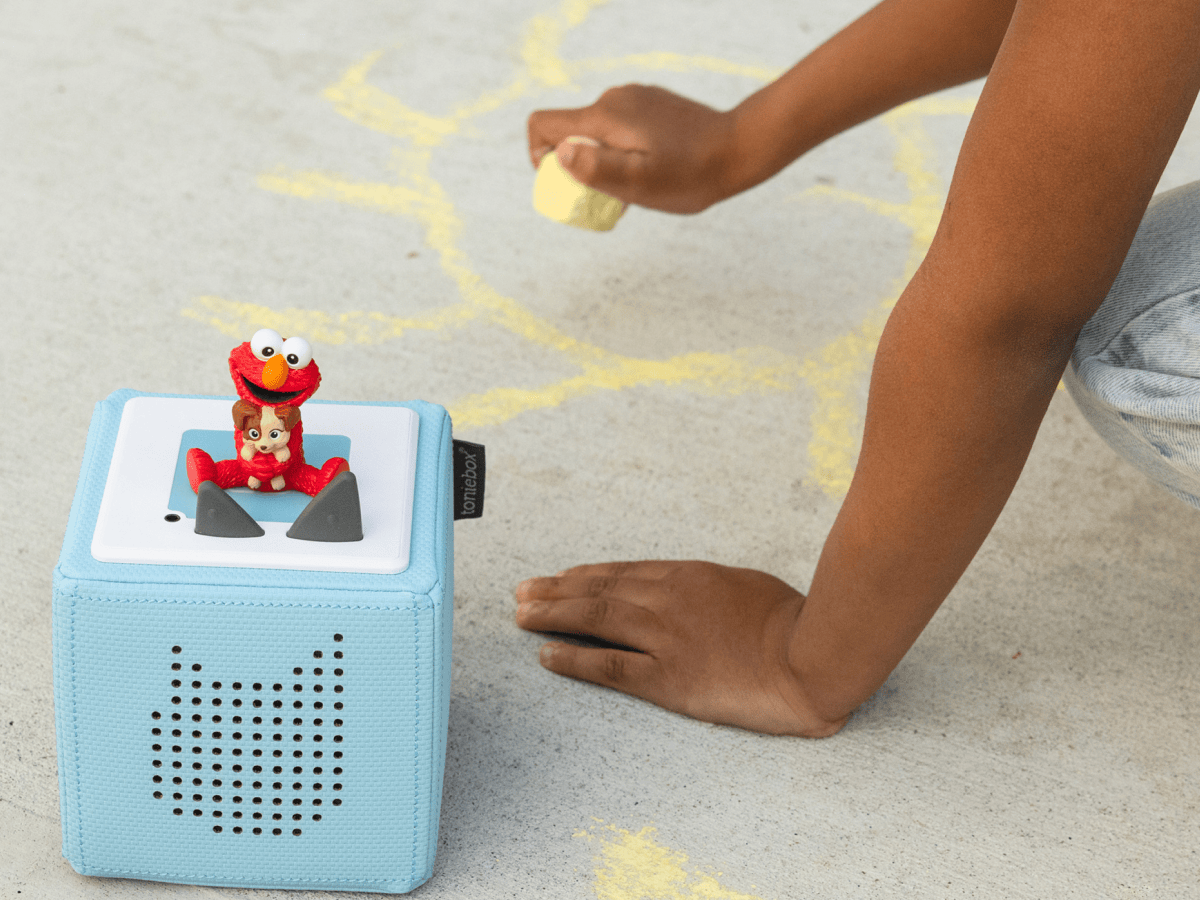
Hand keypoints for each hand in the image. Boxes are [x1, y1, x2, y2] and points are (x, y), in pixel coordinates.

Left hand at [514, 560, 848, 736]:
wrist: (810, 655)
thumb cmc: (790, 620)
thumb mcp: (743, 585)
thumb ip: (707, 587)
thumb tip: (686, 589)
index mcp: (688, 577)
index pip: (622, 573)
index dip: (584, 576)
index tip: (558, 578)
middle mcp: (667, 601)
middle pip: (598, 591)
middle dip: (555, 591)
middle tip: (521, 591)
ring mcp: (665, 639)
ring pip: (595, 620)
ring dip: (552, 616)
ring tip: (521, 616)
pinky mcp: (669, 679)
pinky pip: (609, 666)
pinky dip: (574, 659)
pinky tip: (547, 655)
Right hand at [527, 85, 739, 213]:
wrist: (740, 148)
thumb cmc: (690, 174)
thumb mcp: (640, 183)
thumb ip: (597, 168)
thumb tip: (560, 155)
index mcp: (604, 117)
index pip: (543, 124)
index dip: (539, 156)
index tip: (568, 182)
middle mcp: (613, 100)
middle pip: (569, 132)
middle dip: (577, 167)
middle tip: (610, 198)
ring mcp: (634, 99)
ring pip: (597, 134)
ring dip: (603, 163)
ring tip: (637, 188)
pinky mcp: (651, 106)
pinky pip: (620, 130)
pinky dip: (623, 153)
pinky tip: (652, 171)